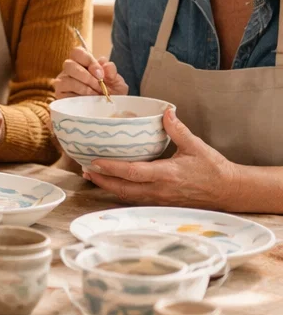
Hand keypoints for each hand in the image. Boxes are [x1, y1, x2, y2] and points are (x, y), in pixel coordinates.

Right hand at [55, 46, 128, 98]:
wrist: (107, 110)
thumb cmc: (111, 94)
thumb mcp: (117, 83)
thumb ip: (112, 72)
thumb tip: (106, 65)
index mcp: (82, 62)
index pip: (77, 52)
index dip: (88, 61)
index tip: (100, 74)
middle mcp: (70, 70)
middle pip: (69, 64)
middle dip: (86, 76)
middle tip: (99, 85)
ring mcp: (63, 82)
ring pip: (65, 79)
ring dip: (83, 87)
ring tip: (95, 94)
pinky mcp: (60, 94)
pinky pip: (64, 92)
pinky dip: (77, 96)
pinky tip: (87, 100)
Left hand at [84, 109, 237, 207]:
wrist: (229, 191)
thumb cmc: (213, 168)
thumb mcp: (195, 145)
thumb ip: (177, 129)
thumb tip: (165, 111)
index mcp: (167, 174)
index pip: (133, 172)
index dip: (112, 168)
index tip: (94, 161)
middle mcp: (160, 190)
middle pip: (123, 188)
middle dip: (102, 180)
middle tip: (85, 169)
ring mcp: (160, 200)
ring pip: (128, 196)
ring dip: (109, 187)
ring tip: (93, 176)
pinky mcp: (162, 204)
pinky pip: (136, 200)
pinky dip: (121, 192)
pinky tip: (112, 185)